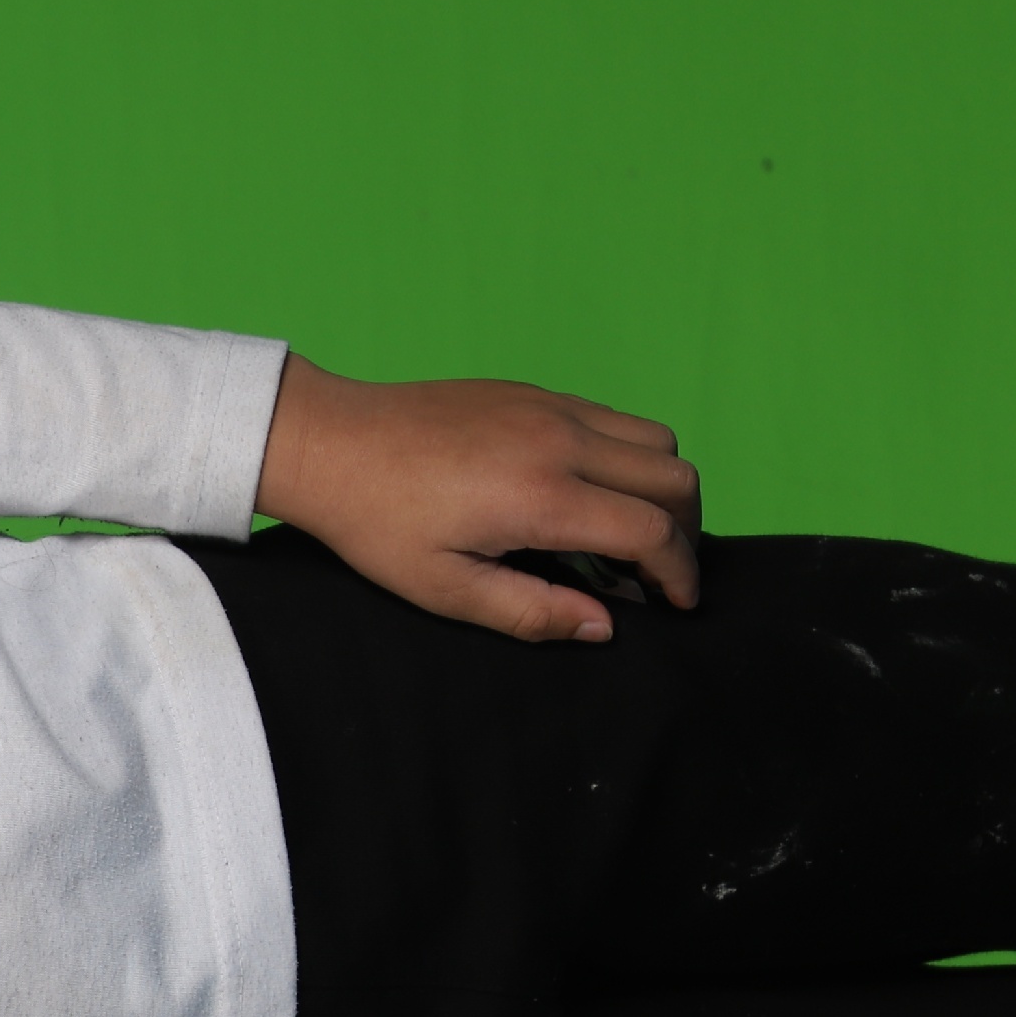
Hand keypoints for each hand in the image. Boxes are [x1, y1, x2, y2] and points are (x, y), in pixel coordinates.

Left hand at [252, 353, 703, 643]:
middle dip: (685, 532)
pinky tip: (589, 492)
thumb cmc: (375, 522)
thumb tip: (603, 624)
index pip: (653, 532)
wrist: (330, 443)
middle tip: (657, 573)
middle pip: (676, 478)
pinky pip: (614, 417)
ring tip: (630, 531)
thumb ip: (532, 612)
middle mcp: (560, 441)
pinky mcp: (534, 392)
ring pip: (656, 438)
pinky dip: (629, 455)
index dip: (680, 574)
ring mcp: (550, 407)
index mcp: (542, 497)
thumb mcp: (446, 589)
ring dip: (662, 487)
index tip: (677, 603)